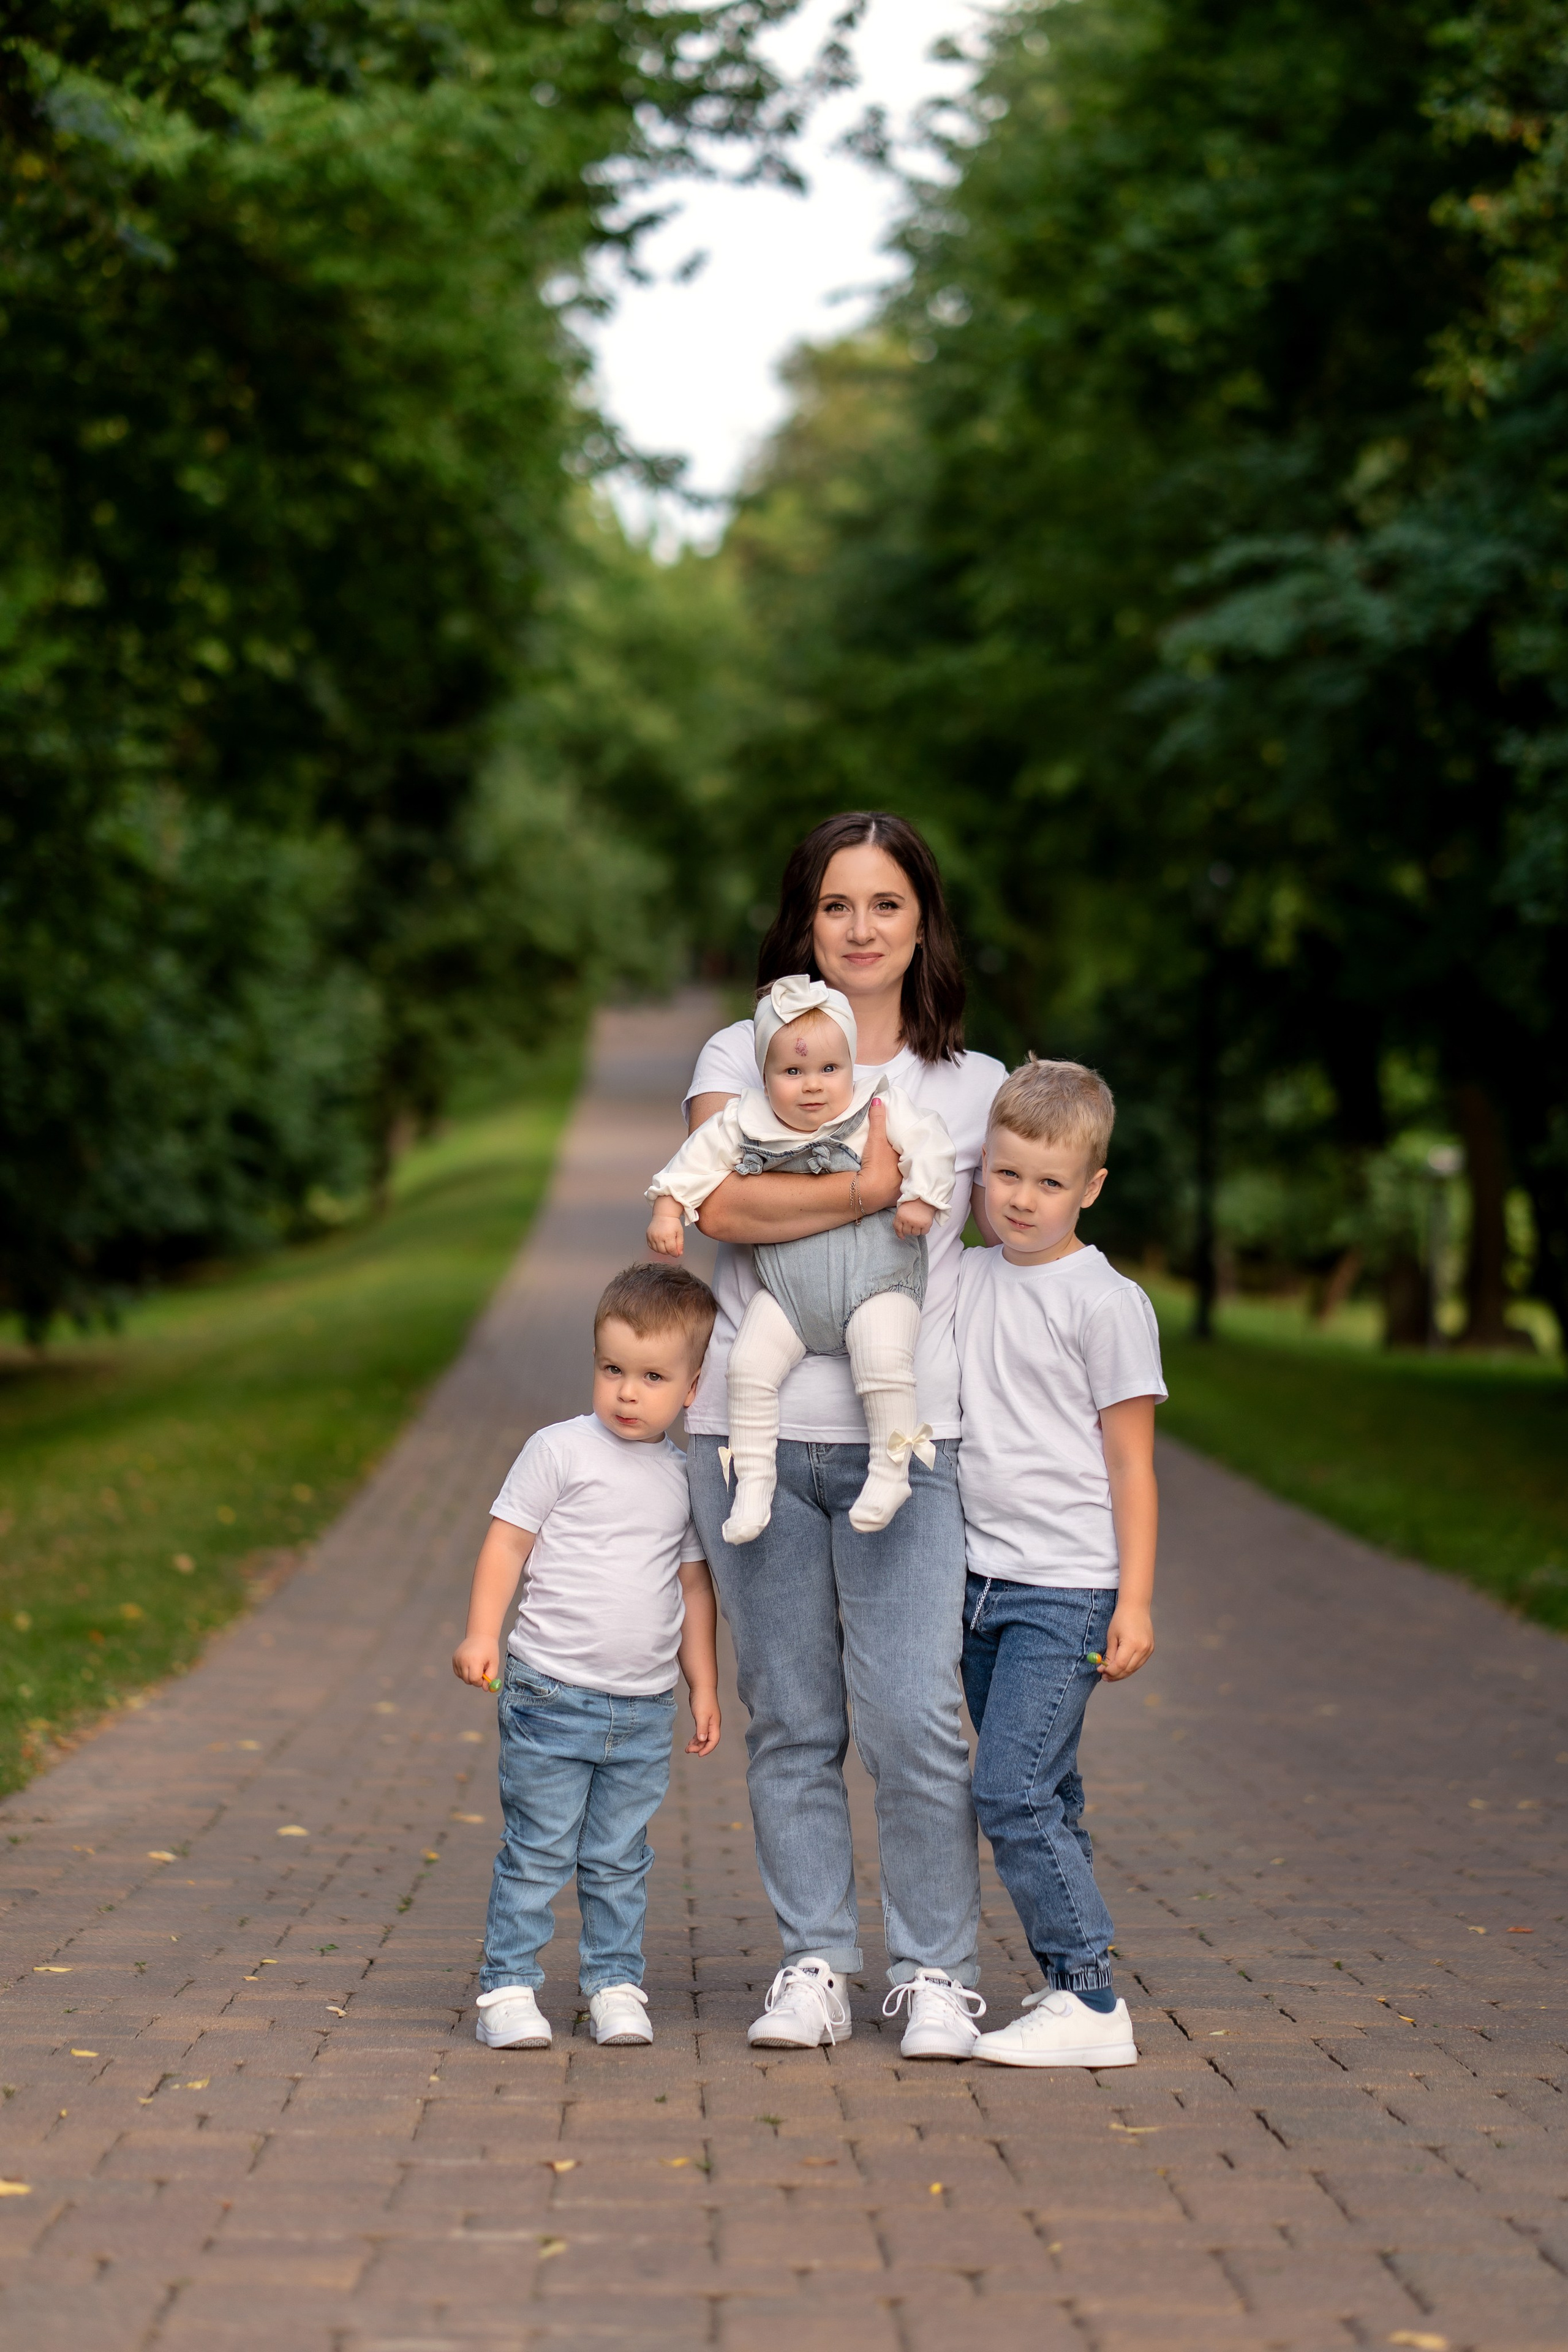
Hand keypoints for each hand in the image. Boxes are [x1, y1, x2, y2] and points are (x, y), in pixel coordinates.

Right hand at [453, 1634, 500, 1689]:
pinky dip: (465, 1672)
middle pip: (468, 1680)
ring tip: (477, 1665)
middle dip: (476, 1679)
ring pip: (463, 1677)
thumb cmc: (489, 1650)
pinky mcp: (454, 1659)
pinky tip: (471, 1664)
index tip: (485, 1676)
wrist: (480, 1635)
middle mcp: (463, 1660)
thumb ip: (491, 1677)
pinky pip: (459, 1673)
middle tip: (482, 1671)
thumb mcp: (494, 1663)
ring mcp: (457, 1659)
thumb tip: (485, 1689)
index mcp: (474, 1660)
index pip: (475, 1679)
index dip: (481, 1681)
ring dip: (470, 1676)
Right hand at [646, 1199, 684, 1258]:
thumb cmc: (672, 1222)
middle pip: (663, 1251)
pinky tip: (660, 1244)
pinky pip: (651, 1246)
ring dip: (662, 1250)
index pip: (671, 1250)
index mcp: (668, 1236)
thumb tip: (679, 1253)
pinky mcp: (648, 1236)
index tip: (676, 1254)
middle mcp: (659, 1236)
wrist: (664, 1214)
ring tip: (666, 1245)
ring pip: (657, 1250)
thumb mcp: (680, 1233)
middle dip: (669, 1252)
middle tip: (672, 1248)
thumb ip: (680, 1244)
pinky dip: (656, 1248)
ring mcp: (652, 1236)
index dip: (675, 1254)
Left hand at [685, 1689, 720, 1755]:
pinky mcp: (703, 1719)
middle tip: (688, 1750)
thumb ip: (702, 1728)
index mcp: (715, 1724)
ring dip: (697, 1744)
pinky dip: (696, 1738)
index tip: (698, 1755)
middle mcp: (713, 1724)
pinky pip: (701, 1732)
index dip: (707, 1749)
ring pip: (704, 1737)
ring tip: (688, 1748)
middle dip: (699, 1747)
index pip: (714, 1741)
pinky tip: (691, 1741)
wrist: (701, 1686)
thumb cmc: (702, 1699)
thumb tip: (702, 1740)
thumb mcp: (701, 1714)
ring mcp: (708, 1722)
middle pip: (708, 1741)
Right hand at [857, 1098, 901, 1212]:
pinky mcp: (894, 1199)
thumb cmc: (876, 1165)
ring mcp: (902, 1188)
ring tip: (897, 1167)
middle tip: (902, 1153)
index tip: (908, 1140)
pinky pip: (899, 1190)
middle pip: (910, 1163)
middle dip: (909, 1159)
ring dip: (903, 1173)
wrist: (866, 1193)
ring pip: (906, 1177)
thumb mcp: (876, 1140)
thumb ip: (878, 1121)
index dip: (910, 1145)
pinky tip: (891, 1183)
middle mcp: (909, 1174)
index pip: (912, 1149)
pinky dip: (896, 1186)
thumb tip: (878, 1100)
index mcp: (908, 1160)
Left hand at [893, 1197, 934, 1239]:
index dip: (900, 1234)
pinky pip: (924, 1233)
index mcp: (900, 1216)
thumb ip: (898, 1220)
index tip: (902, 1237)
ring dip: (917, 1230)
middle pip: (907, 1232)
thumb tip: (900, 1234)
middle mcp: (908, 1220)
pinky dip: (924, 1230)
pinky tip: (924, 1223)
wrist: (925, 1198)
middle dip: (909, 1229)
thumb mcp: (901, 1209)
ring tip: (919, 1221)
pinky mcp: (926, 1224)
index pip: (898, 1229)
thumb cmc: (913, 1203)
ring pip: (915, 1234)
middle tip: (913, 1223)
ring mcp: (917, 1222)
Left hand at [1097, 1604, 1153, 1681]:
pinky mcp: (1151, 1649)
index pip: (1120, 1665)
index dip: (1109, 1671)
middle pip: (1127, 1669)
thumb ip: (1110, 1654)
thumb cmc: (1120, 1619)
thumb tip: (1104, 1669)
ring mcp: (1148, 1649)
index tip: (1100, 1671)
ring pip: (1134, 1668)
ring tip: (1110, 1674)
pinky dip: (1129, 1667)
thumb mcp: (1111, 1636)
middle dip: (1115, 1675)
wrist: (1136, 1606)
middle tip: (1104, 1677)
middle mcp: (1143, 1648)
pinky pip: (1139, 1663)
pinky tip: (1121, 1667)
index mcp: (1132, 1644)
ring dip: (1122, 1673)